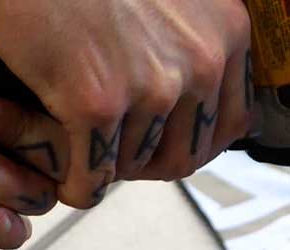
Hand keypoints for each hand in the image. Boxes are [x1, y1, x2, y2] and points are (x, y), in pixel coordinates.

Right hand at [0, 0, 252, 227]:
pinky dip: (73, 180)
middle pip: (184, 153)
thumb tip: (195, 94)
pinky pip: (91, 174)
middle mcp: (201, 60)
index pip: (230, 122)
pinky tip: (59, 170)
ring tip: (78, 147)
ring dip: (104, 166)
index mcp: (225, 29)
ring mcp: (152, 85)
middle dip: (147, 161)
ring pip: (135, 166)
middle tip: (114, 151)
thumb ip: (190, 37)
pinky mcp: (96, 102)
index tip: (162, 141)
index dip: (190, 141)